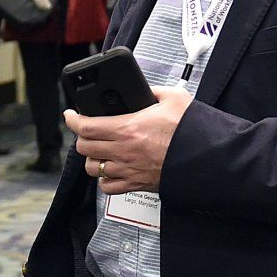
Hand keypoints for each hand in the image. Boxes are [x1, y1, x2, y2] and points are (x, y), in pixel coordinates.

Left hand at [68, 87, 194, 194]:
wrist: (206, 157)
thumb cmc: (191, 130)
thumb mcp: (174, 98)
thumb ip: (154, 91)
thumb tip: (144, 89)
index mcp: (128, 128)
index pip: (86, 126)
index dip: (72, 119)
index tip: (70, 114)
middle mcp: (124, 151)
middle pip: (84, 147)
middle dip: (82, 136)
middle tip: (88, 129)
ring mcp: (128, 170)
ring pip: (92, 168)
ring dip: (92, 158)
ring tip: (99, 150)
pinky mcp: (136, 184)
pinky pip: (107, 187)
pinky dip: (104, 179)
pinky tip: (111, 170)